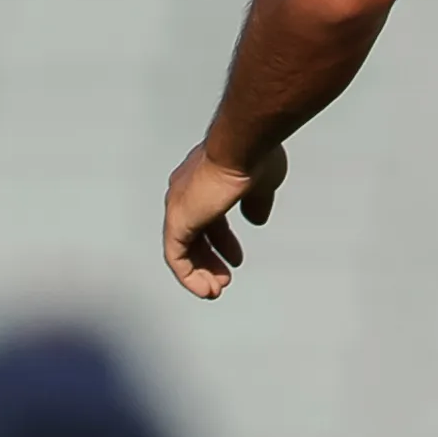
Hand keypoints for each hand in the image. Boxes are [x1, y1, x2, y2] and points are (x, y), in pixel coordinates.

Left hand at [163, 139, 285, 298]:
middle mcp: (185, 193)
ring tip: (214, 289)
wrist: (242, 147)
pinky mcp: (177, 221)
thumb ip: (256, 203)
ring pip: (182, 248)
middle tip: (223, 279)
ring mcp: (179, 207)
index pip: (208, 217)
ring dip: (199, 272)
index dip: (222, 241)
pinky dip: (188, 276)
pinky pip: (175, 256)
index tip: (235, 259)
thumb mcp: (261, 186)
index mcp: (204, 183)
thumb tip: (256, 219)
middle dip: (209, 259)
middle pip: (193, 234)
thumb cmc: (253, 157)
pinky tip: (204, 290)